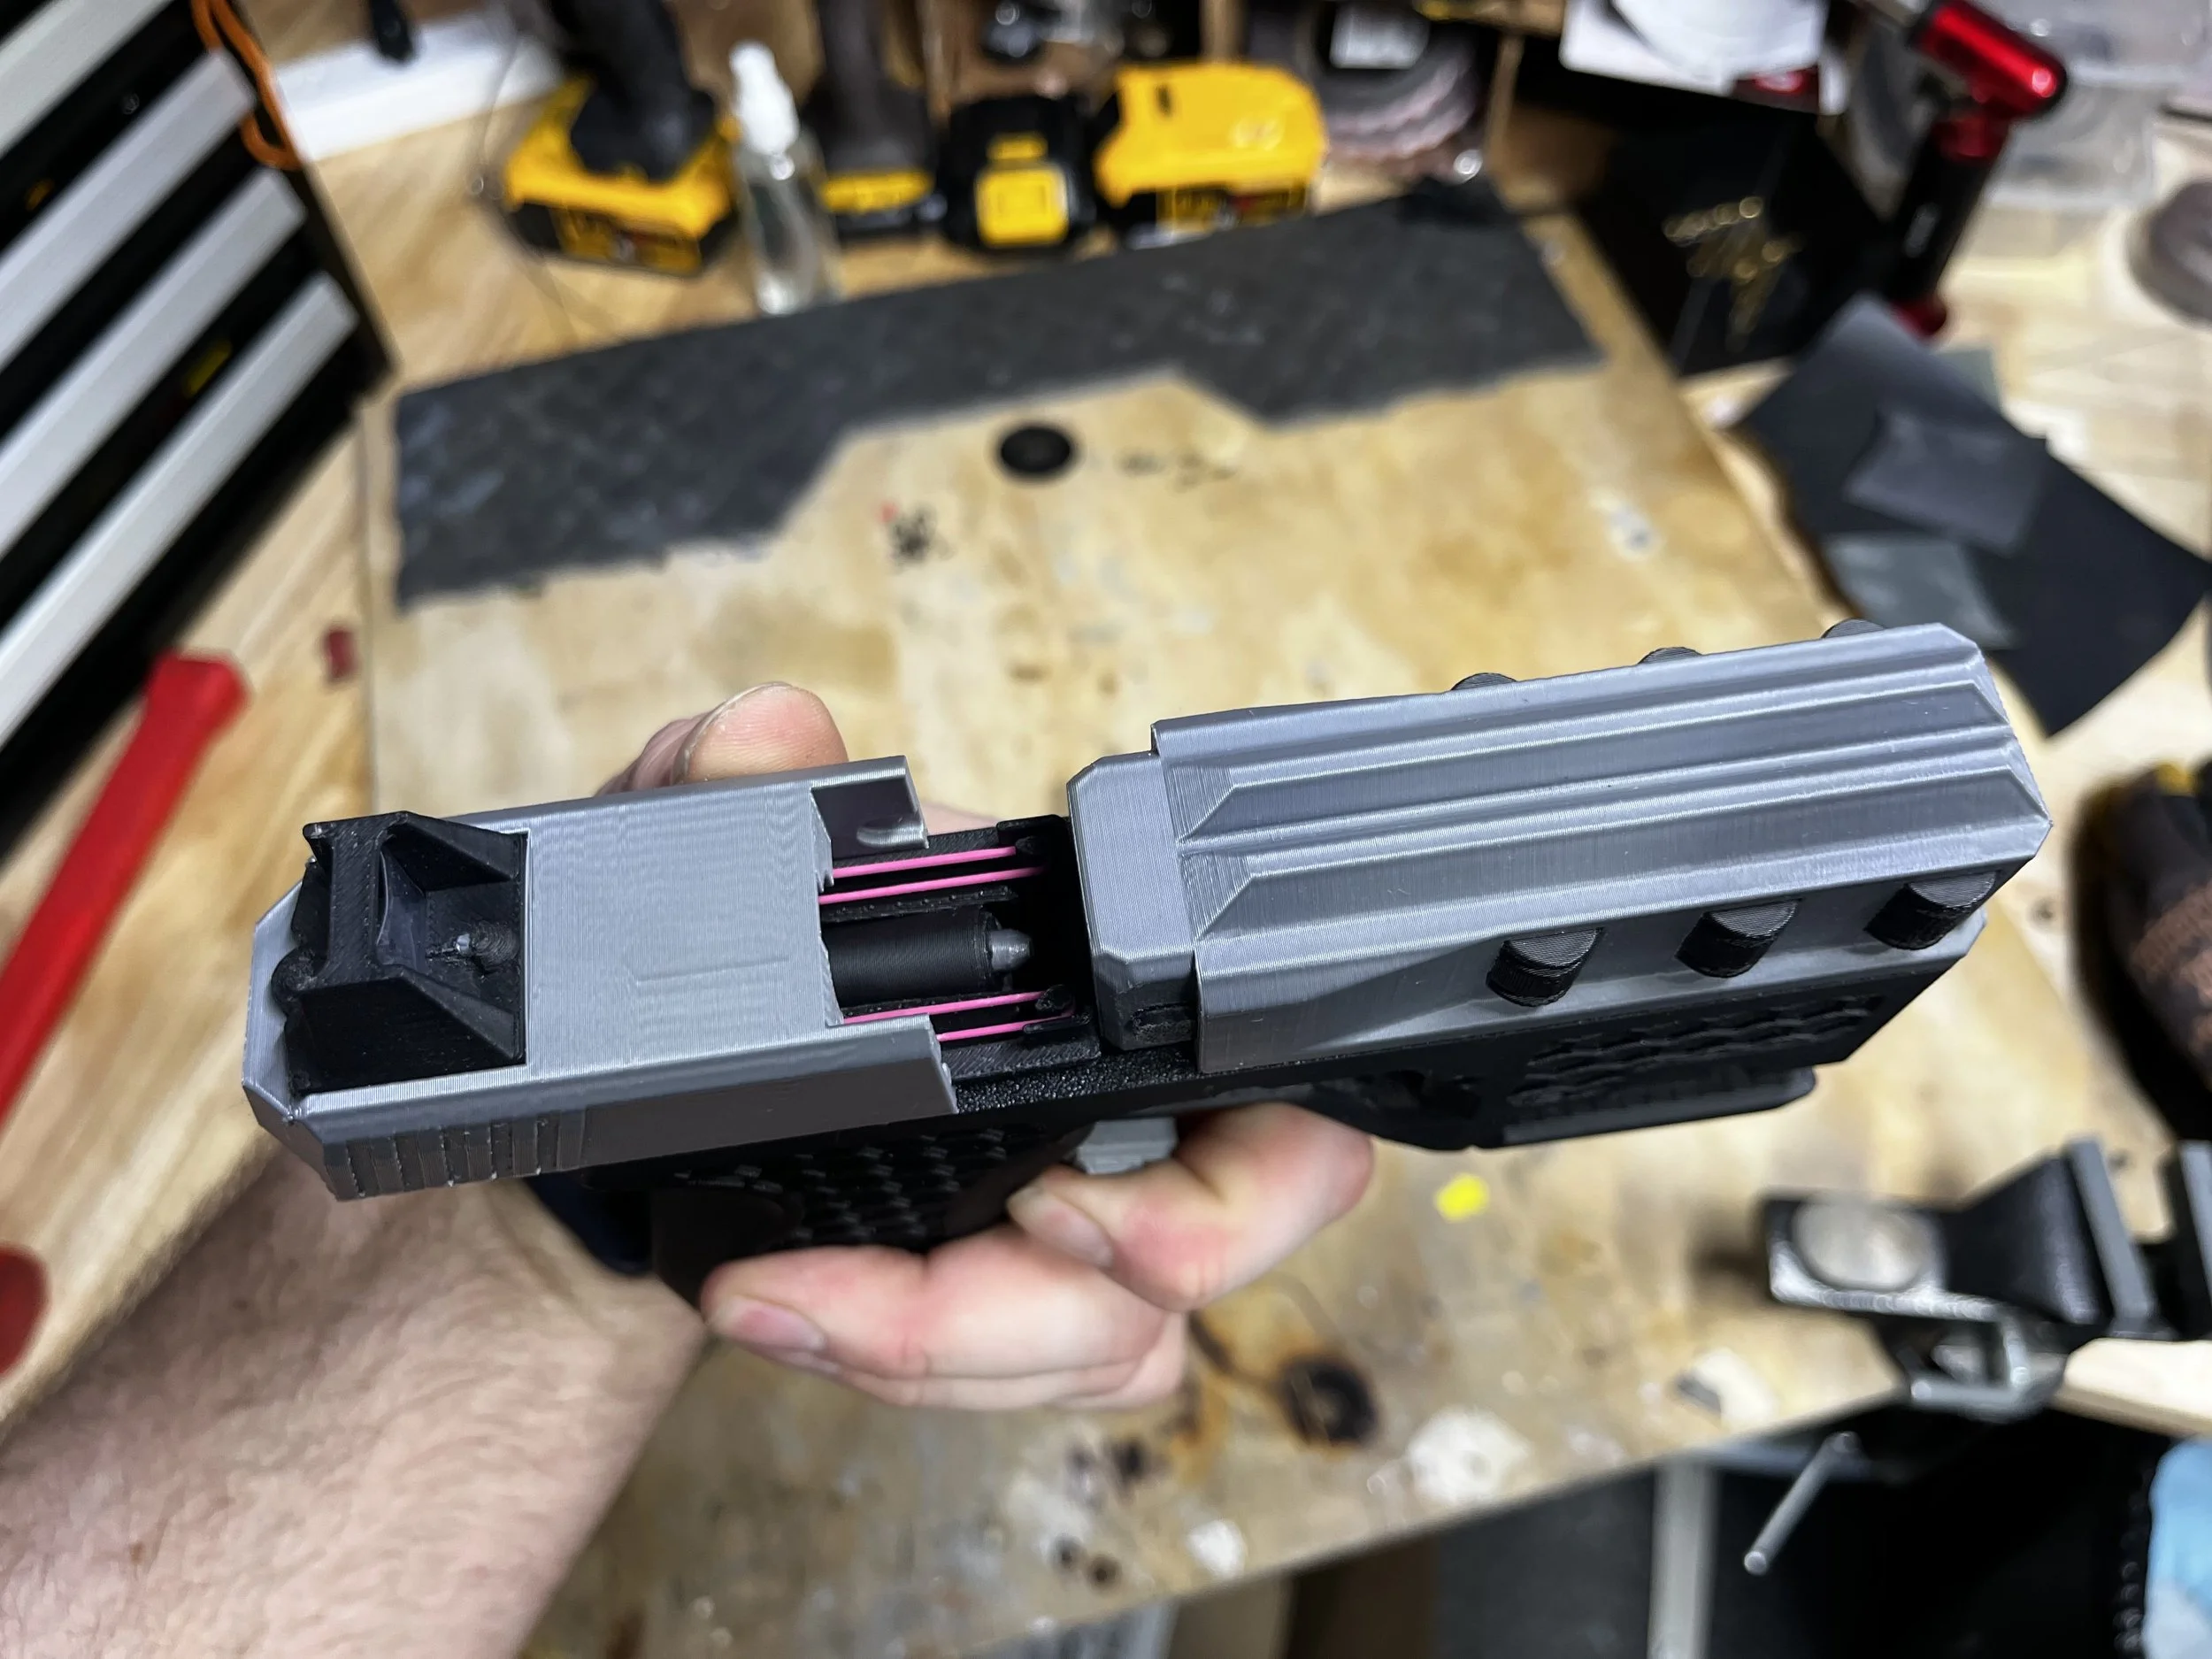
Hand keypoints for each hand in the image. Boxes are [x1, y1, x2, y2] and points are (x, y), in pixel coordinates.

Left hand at [604, 684, 1374, 1410]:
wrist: (644, 1119)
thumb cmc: (714, 983)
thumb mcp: (697, 867)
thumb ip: (731, 791)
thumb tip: (762, 737)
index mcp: (1099, 969)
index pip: (1266, 1062)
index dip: (1227, 1177)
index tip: (1051, 1201)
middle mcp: (1129, 1095)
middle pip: (1237, 1236)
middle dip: (1093, 1291)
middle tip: (907, 1294)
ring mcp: (1091, 1213)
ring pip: (1126, 1334)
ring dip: (956, 1348)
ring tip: (786, 1304)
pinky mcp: (1027, 1309)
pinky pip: (1040, 1378)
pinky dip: (923, 1373)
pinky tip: (800, 1323)